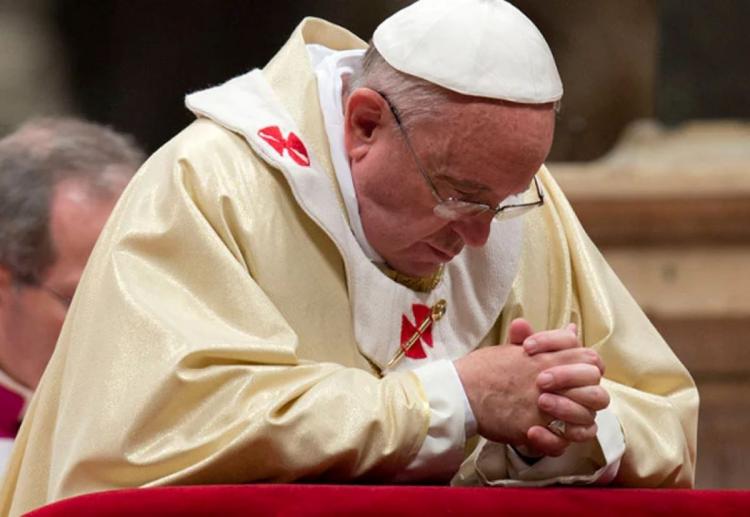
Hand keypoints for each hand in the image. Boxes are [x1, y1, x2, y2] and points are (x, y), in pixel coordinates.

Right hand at [453, 320, 602, 449]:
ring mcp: (544, 408)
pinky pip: (563, 442)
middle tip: (569, 398)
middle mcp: (552, 382)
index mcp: (549, 358)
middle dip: (588, 395)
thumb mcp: (515, 349)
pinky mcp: (532, 429)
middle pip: (596, 391)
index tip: (571, 374)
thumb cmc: (484, 368)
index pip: (592, 359)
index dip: (588, 368)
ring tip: (558, 418)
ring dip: (577, 419)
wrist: (460, 391)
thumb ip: (547, 341)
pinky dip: (559, 441)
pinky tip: (547, 434)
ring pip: (586, 418)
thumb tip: (572, 327)